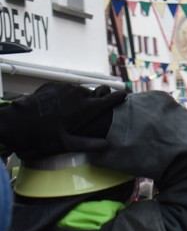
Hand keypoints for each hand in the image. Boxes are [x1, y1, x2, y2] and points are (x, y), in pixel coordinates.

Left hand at [0, 83, 127, 159]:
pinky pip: (66, 90)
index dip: (118, 97)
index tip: (125, 94)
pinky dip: (67, 97)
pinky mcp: (52, 85)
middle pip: (94, 95)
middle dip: (95, 102)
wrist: (17, 122)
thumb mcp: (68, 145)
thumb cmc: (43, 136)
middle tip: (90, 113)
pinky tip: (60, 108)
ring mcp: (63, 88)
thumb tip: (108, 144)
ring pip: (79, 91)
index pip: (108, 99)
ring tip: (72, 113)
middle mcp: (77, 94)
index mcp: (85, 108)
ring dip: (80, 100)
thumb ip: (90, 144)